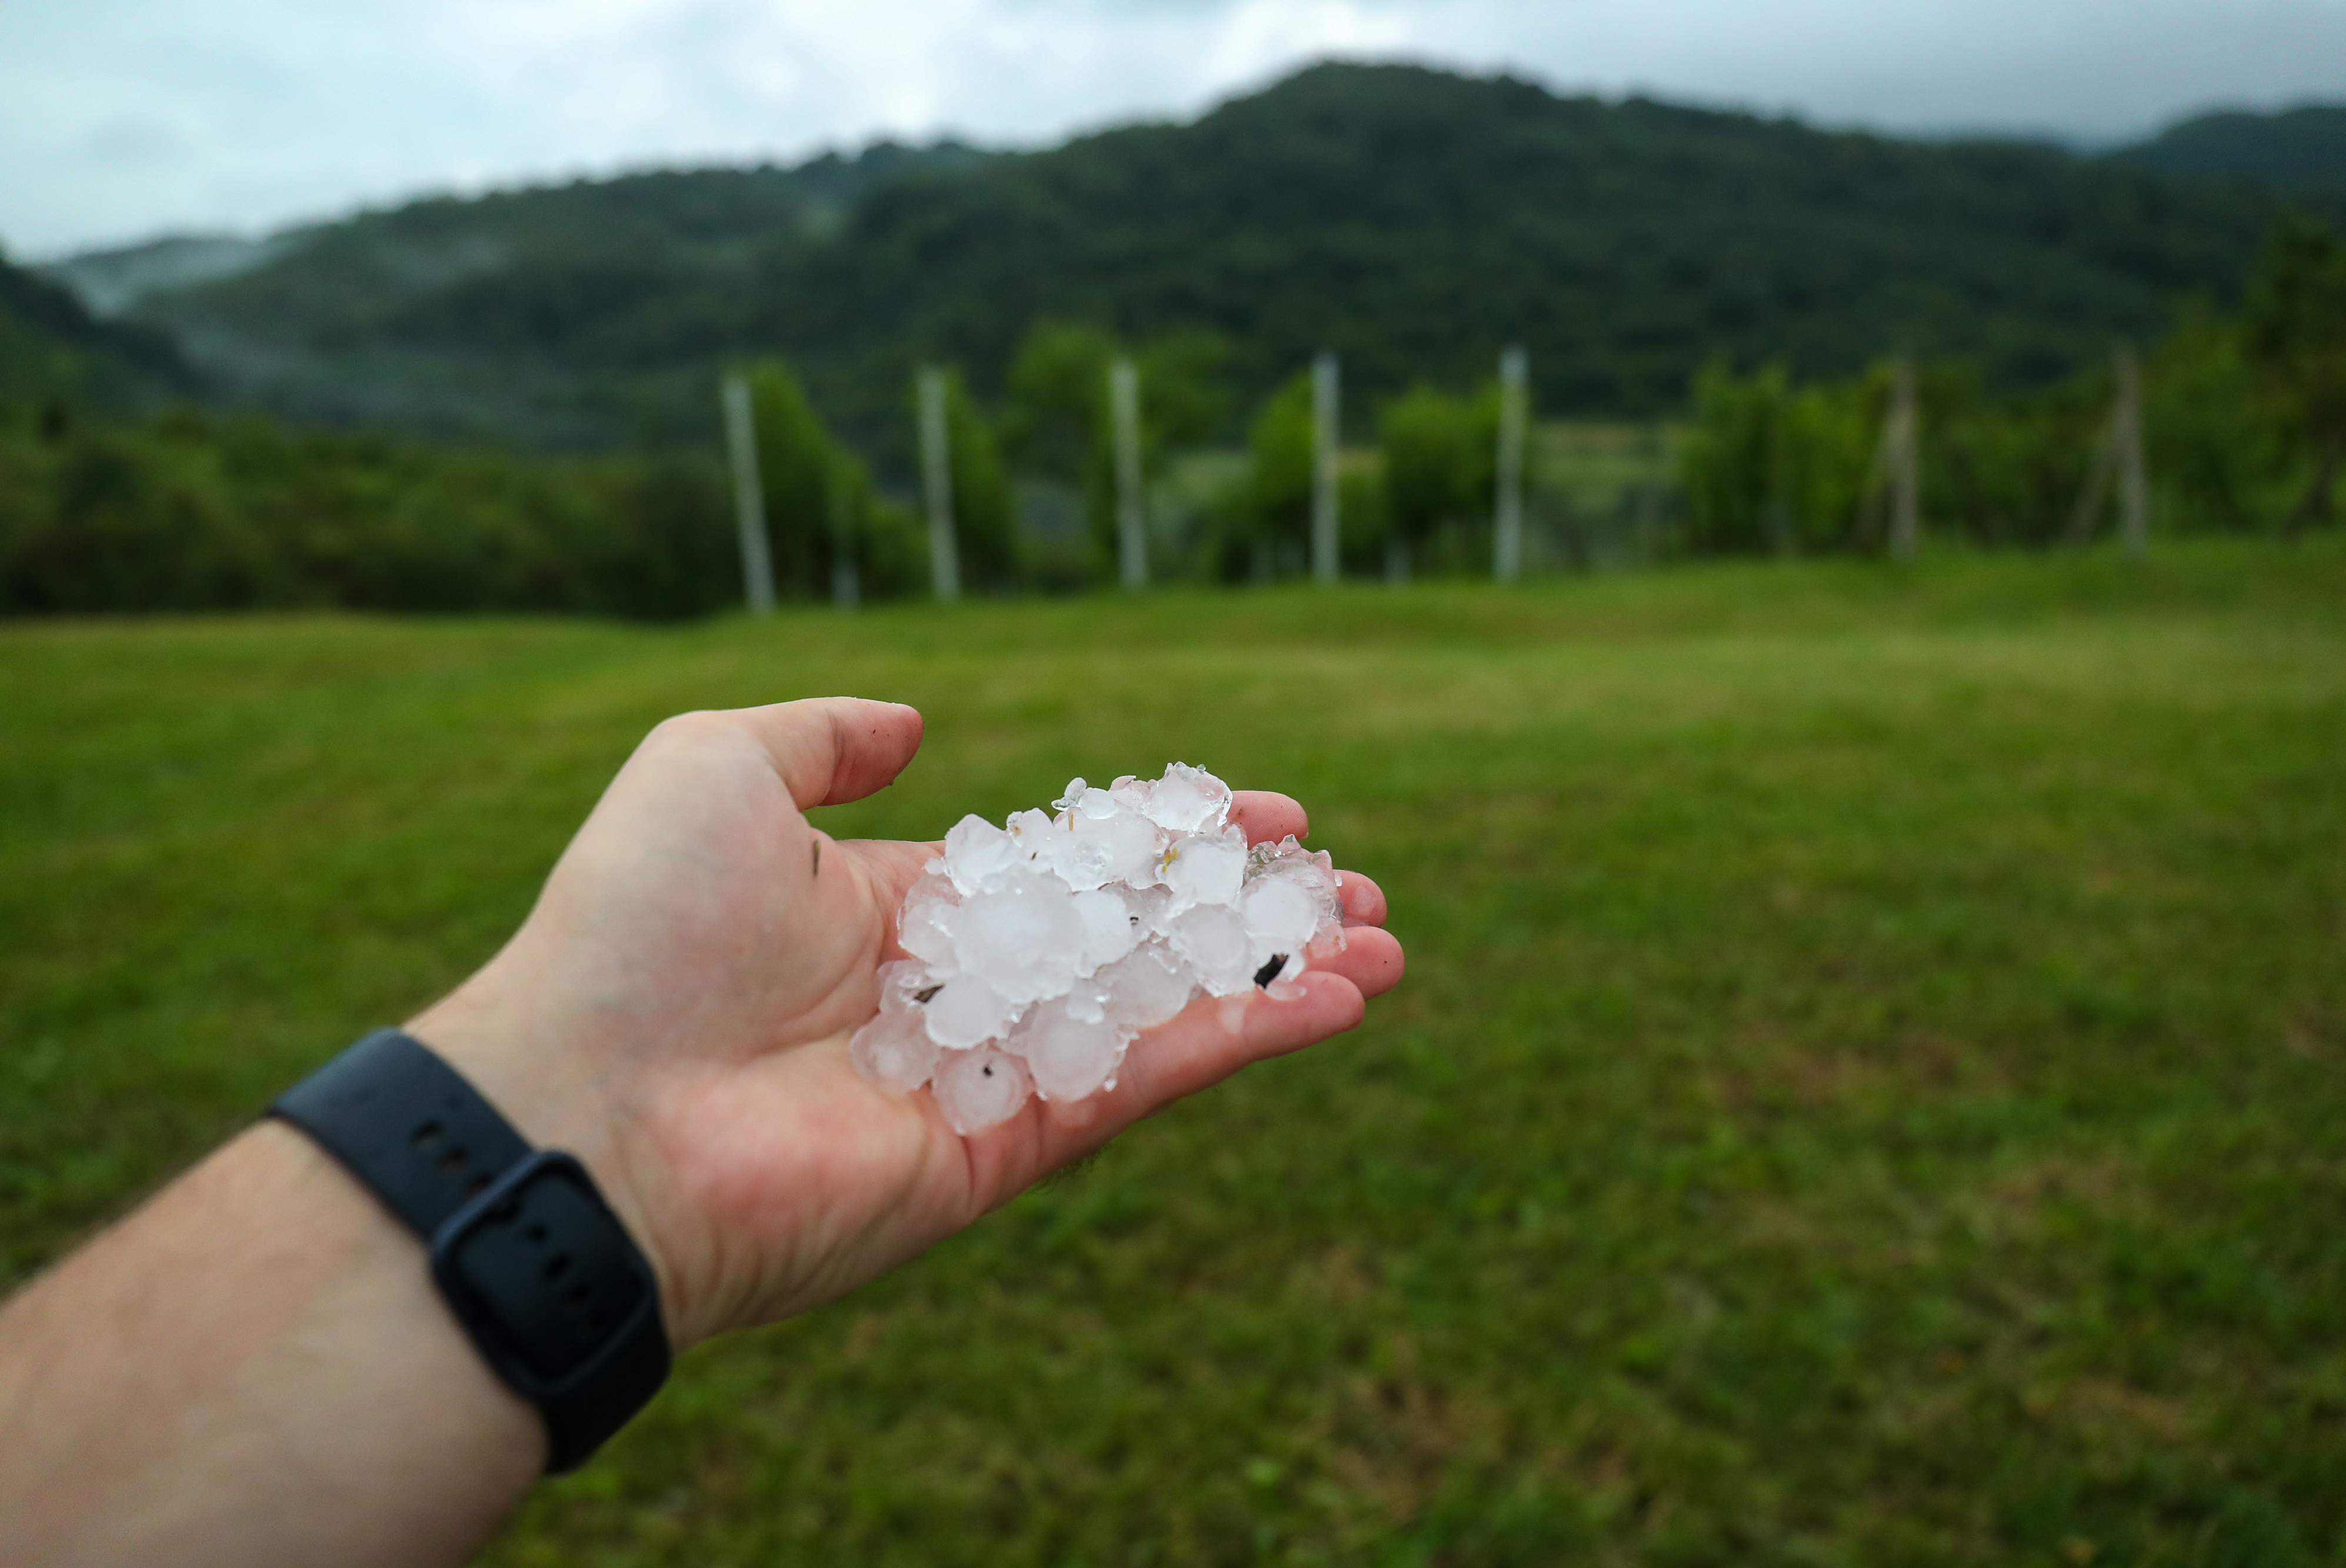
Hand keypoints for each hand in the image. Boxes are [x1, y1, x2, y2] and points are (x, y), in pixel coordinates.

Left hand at [413, 698, 1403, 1347]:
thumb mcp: (714, 770)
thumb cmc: (634, 929)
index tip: (1263, 813)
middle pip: (1135, 944)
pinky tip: (1333, 996)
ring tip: (1383, 941)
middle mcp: (951, 996)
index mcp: (895, 909)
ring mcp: (982, 1079)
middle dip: (1244, 914)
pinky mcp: (1002, 1152)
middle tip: (1350, 884)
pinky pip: (1143, 1083)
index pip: (1068, 867)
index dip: (1168, 838)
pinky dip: (1243, 1040)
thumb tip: (909, 722)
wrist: (586, 1107)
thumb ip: (819, 736)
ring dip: (1274, 979)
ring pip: (1161, 1016)